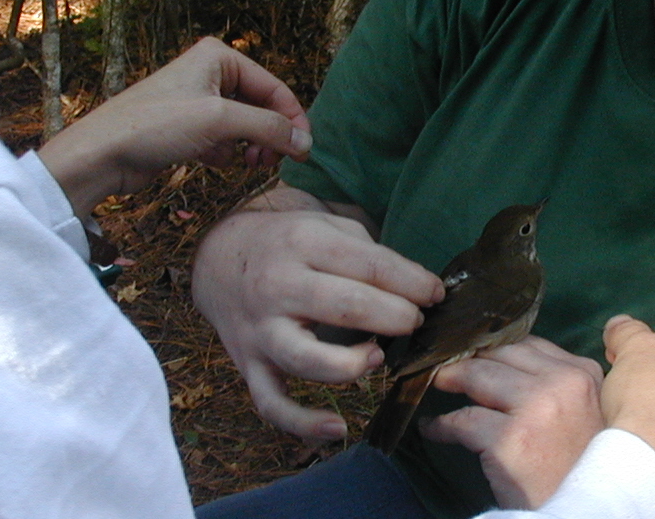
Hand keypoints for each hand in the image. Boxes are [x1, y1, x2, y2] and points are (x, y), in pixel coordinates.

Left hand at [37, 37, 311, 217]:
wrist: (103, 153)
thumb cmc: (154, 125)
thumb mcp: (220, 121)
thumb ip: (268, 128)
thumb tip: (305, 142)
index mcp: (218, 56)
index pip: (273, 87)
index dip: (292, 119)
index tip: (304, 152)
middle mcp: (209, 73)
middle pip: (260, 106)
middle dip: (268, 135)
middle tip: (270, 162)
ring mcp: (197, 100)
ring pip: (243, 125)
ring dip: (249, 146)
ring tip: (246, 163)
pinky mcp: (186, 127)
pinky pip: (223, 138)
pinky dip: (225, 152)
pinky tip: (212, 161)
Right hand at [191, 183, 444, 439]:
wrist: (219, 260)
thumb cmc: (289, 243)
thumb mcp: (325, 225)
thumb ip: (368, 253)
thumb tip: (420, 289)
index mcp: (303, 243)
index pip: (370, 266)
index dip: (413, 283)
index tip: (436, 295)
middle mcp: (278, 286)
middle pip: (346, 307)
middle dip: (395, 317)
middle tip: (415, 322)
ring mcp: (261, 330)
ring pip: (307, 360)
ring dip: (353, 366)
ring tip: (378, 358)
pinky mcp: (249, 365)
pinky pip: (273, 404)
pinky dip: (304, 424)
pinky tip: (338, 429)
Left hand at [423, 337, 605, 509]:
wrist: (589, 512)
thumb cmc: (580, 463)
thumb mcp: (583, 411)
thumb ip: (554, 382)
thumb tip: (500, 358)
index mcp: (583, 374)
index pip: (528, 343)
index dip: (495, 347)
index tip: (473, 353)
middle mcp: (563, 384)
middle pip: (500, 353)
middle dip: (468, 357)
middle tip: (445, 364)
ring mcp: (537, 409)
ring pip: (477, 376)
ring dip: (449, 378)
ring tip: (436, 384)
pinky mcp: (510, 440)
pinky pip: (462, 421)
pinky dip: (441, 425)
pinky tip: (434, 429)